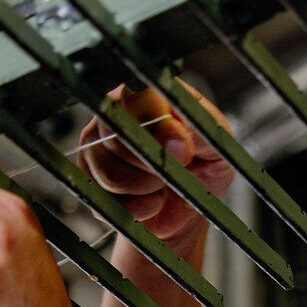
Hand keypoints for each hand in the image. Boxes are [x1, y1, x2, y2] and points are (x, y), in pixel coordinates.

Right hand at [79, 81, 235, 245]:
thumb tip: (176, 138)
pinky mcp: (89, 181)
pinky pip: (106, 200)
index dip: (161, 130)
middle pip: (117, 137)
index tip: (184, 151)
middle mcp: (113, 115)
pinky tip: (150, 202)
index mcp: (146, 95)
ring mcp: (95, 147)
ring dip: (146, 188)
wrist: (188, 210)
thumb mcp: (217, 148)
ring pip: (110, 172)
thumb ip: (201, 133)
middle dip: (154, 164)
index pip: (137, 100)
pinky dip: (137, 209)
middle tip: (177, 170)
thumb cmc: (204, 170)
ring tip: (162, 186)